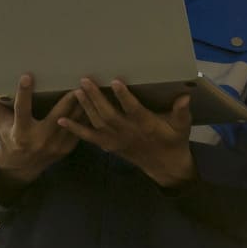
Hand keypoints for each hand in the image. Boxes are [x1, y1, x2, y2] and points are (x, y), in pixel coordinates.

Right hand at [0, 76, 80, 184]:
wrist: (21, 165)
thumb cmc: (7, 136)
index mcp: (20, 133)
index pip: (21, 110)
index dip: (23, 94)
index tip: (27, 76)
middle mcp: (39, 140)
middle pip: (57, 116)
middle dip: (68, 100)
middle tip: (76, 80)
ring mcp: (56, 146)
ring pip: (72, 122)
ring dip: (82, 105)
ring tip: (89, 87)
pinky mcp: (67, 148)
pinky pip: (79, 129)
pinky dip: (86, 115)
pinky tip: (92, 101)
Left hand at [59, 76, 196, 186]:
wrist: (165, 167)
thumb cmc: (174, 141)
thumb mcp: (182, 127)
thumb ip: (182, 112)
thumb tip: (185, 98)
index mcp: (146, 125)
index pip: (134, 110)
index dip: (124, 97)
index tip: (115, 82)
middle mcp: (128, 132)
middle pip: (109, 115)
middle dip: (96, 98)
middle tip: (85, 81)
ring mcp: (116, 140)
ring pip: (98, 123)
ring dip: (85, 107)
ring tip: (76, 92)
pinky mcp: (109, 145)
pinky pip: (89, 137)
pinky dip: (75, 129)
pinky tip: (61, 120)